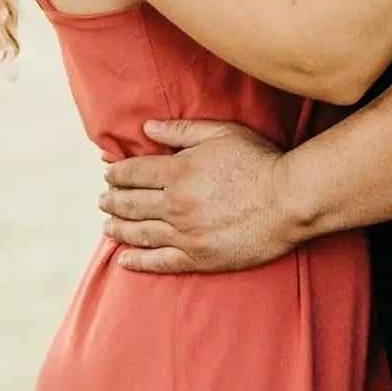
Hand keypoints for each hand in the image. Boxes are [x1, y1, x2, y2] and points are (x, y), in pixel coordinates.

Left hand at [98, 119, 296, 273]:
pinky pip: (159, 262)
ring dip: (119, 228)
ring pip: (140, 232)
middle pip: (131, 203)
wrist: (288, 200)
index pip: (134, 172)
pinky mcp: (198, 257)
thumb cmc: (258, 160)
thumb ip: (182, 130)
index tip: (109, 174)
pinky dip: (137, 261)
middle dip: (112, 200)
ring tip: (107, 225)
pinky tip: (124, 260)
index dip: (117, 173)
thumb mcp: (222, 133)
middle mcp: (175, 203)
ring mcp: (185, 233)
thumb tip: (147, 128)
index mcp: (179, 170)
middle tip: (103, 199)